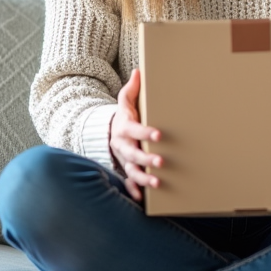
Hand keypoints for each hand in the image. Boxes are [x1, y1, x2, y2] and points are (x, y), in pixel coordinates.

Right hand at [109, 69, 162, 200]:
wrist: (109, 132)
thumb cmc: (125, 116)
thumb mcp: (126, 102)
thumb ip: (132, 89)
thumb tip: (139, 71)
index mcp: (124, 128)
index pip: (135, 130)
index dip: (146, 133)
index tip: (159, 135)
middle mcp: (123, 146)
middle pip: (133, 154)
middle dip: (146, 159)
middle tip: (161, 163)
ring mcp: (124, 159)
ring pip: (131, 171)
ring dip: (143, 178)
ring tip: (156, 183)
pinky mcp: (126, 169)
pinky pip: (128, 182)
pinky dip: (133, 190)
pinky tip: (142, 198)